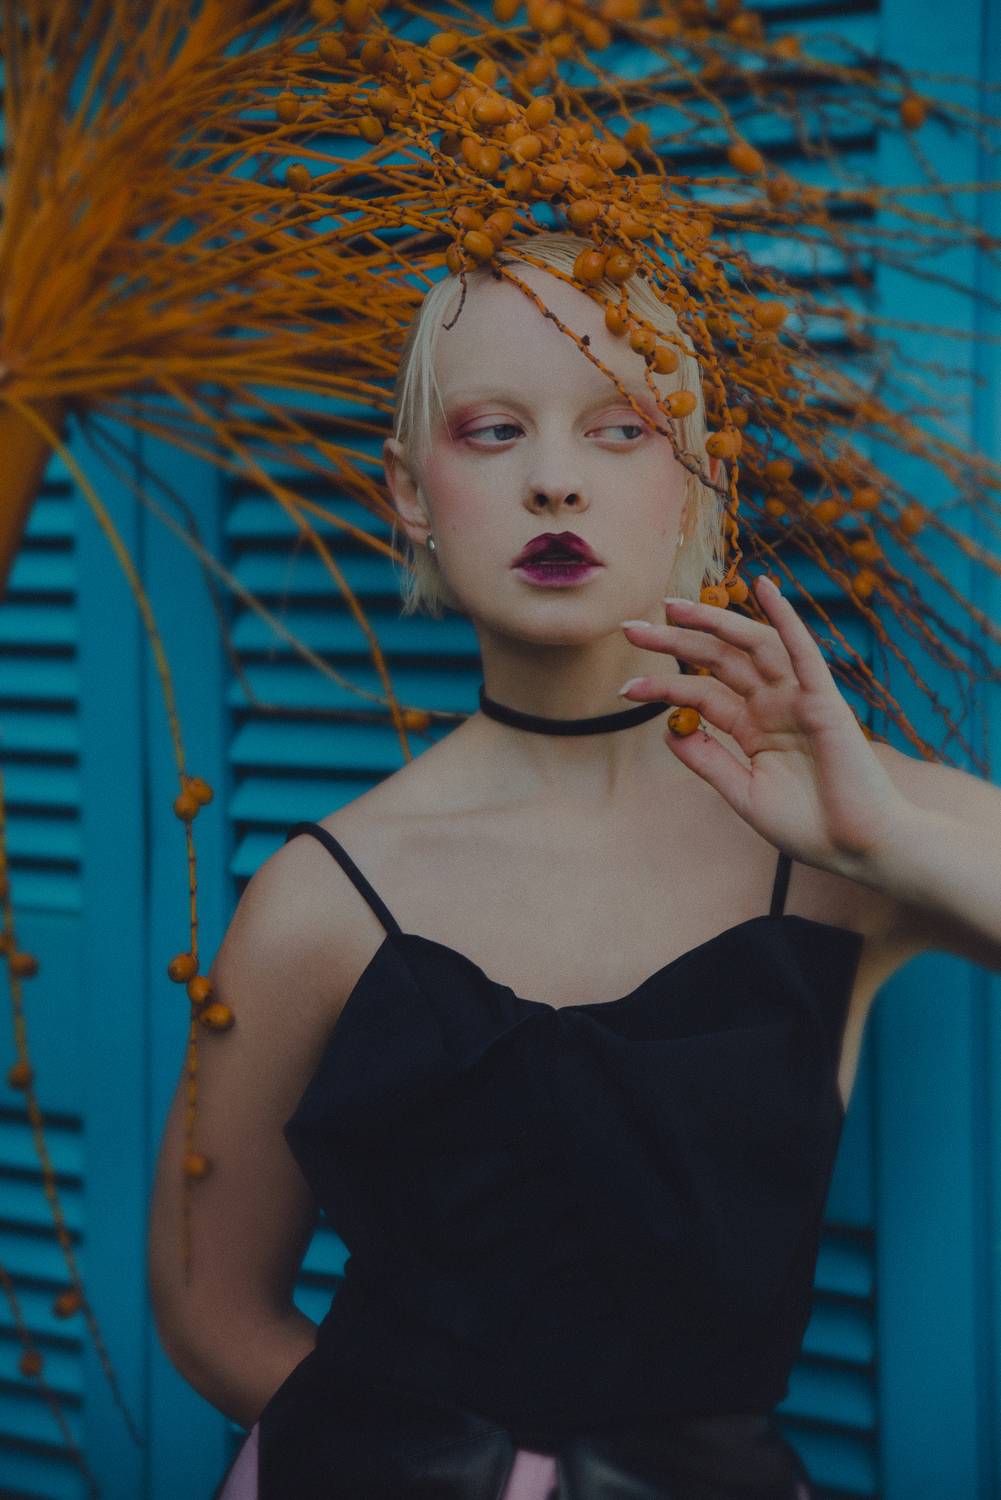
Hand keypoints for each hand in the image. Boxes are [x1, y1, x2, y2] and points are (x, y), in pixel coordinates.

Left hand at [619, 575, 914, 876]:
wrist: (857, 848)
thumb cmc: (806, 827)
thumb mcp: (742, 794)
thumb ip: (709, 760)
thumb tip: (669, 729)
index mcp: (753, 727)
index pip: (699, 693)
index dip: (661, 688)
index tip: (625, 688)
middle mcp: (772, 705)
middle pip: (718, 661)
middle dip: (674, 642)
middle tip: (631, 627)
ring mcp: (798, 699)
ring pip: (752, 646)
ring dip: (715, 622)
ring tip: (674, 607)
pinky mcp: (824, 701)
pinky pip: (803, 652)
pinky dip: (785, 617)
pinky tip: (764, 586)